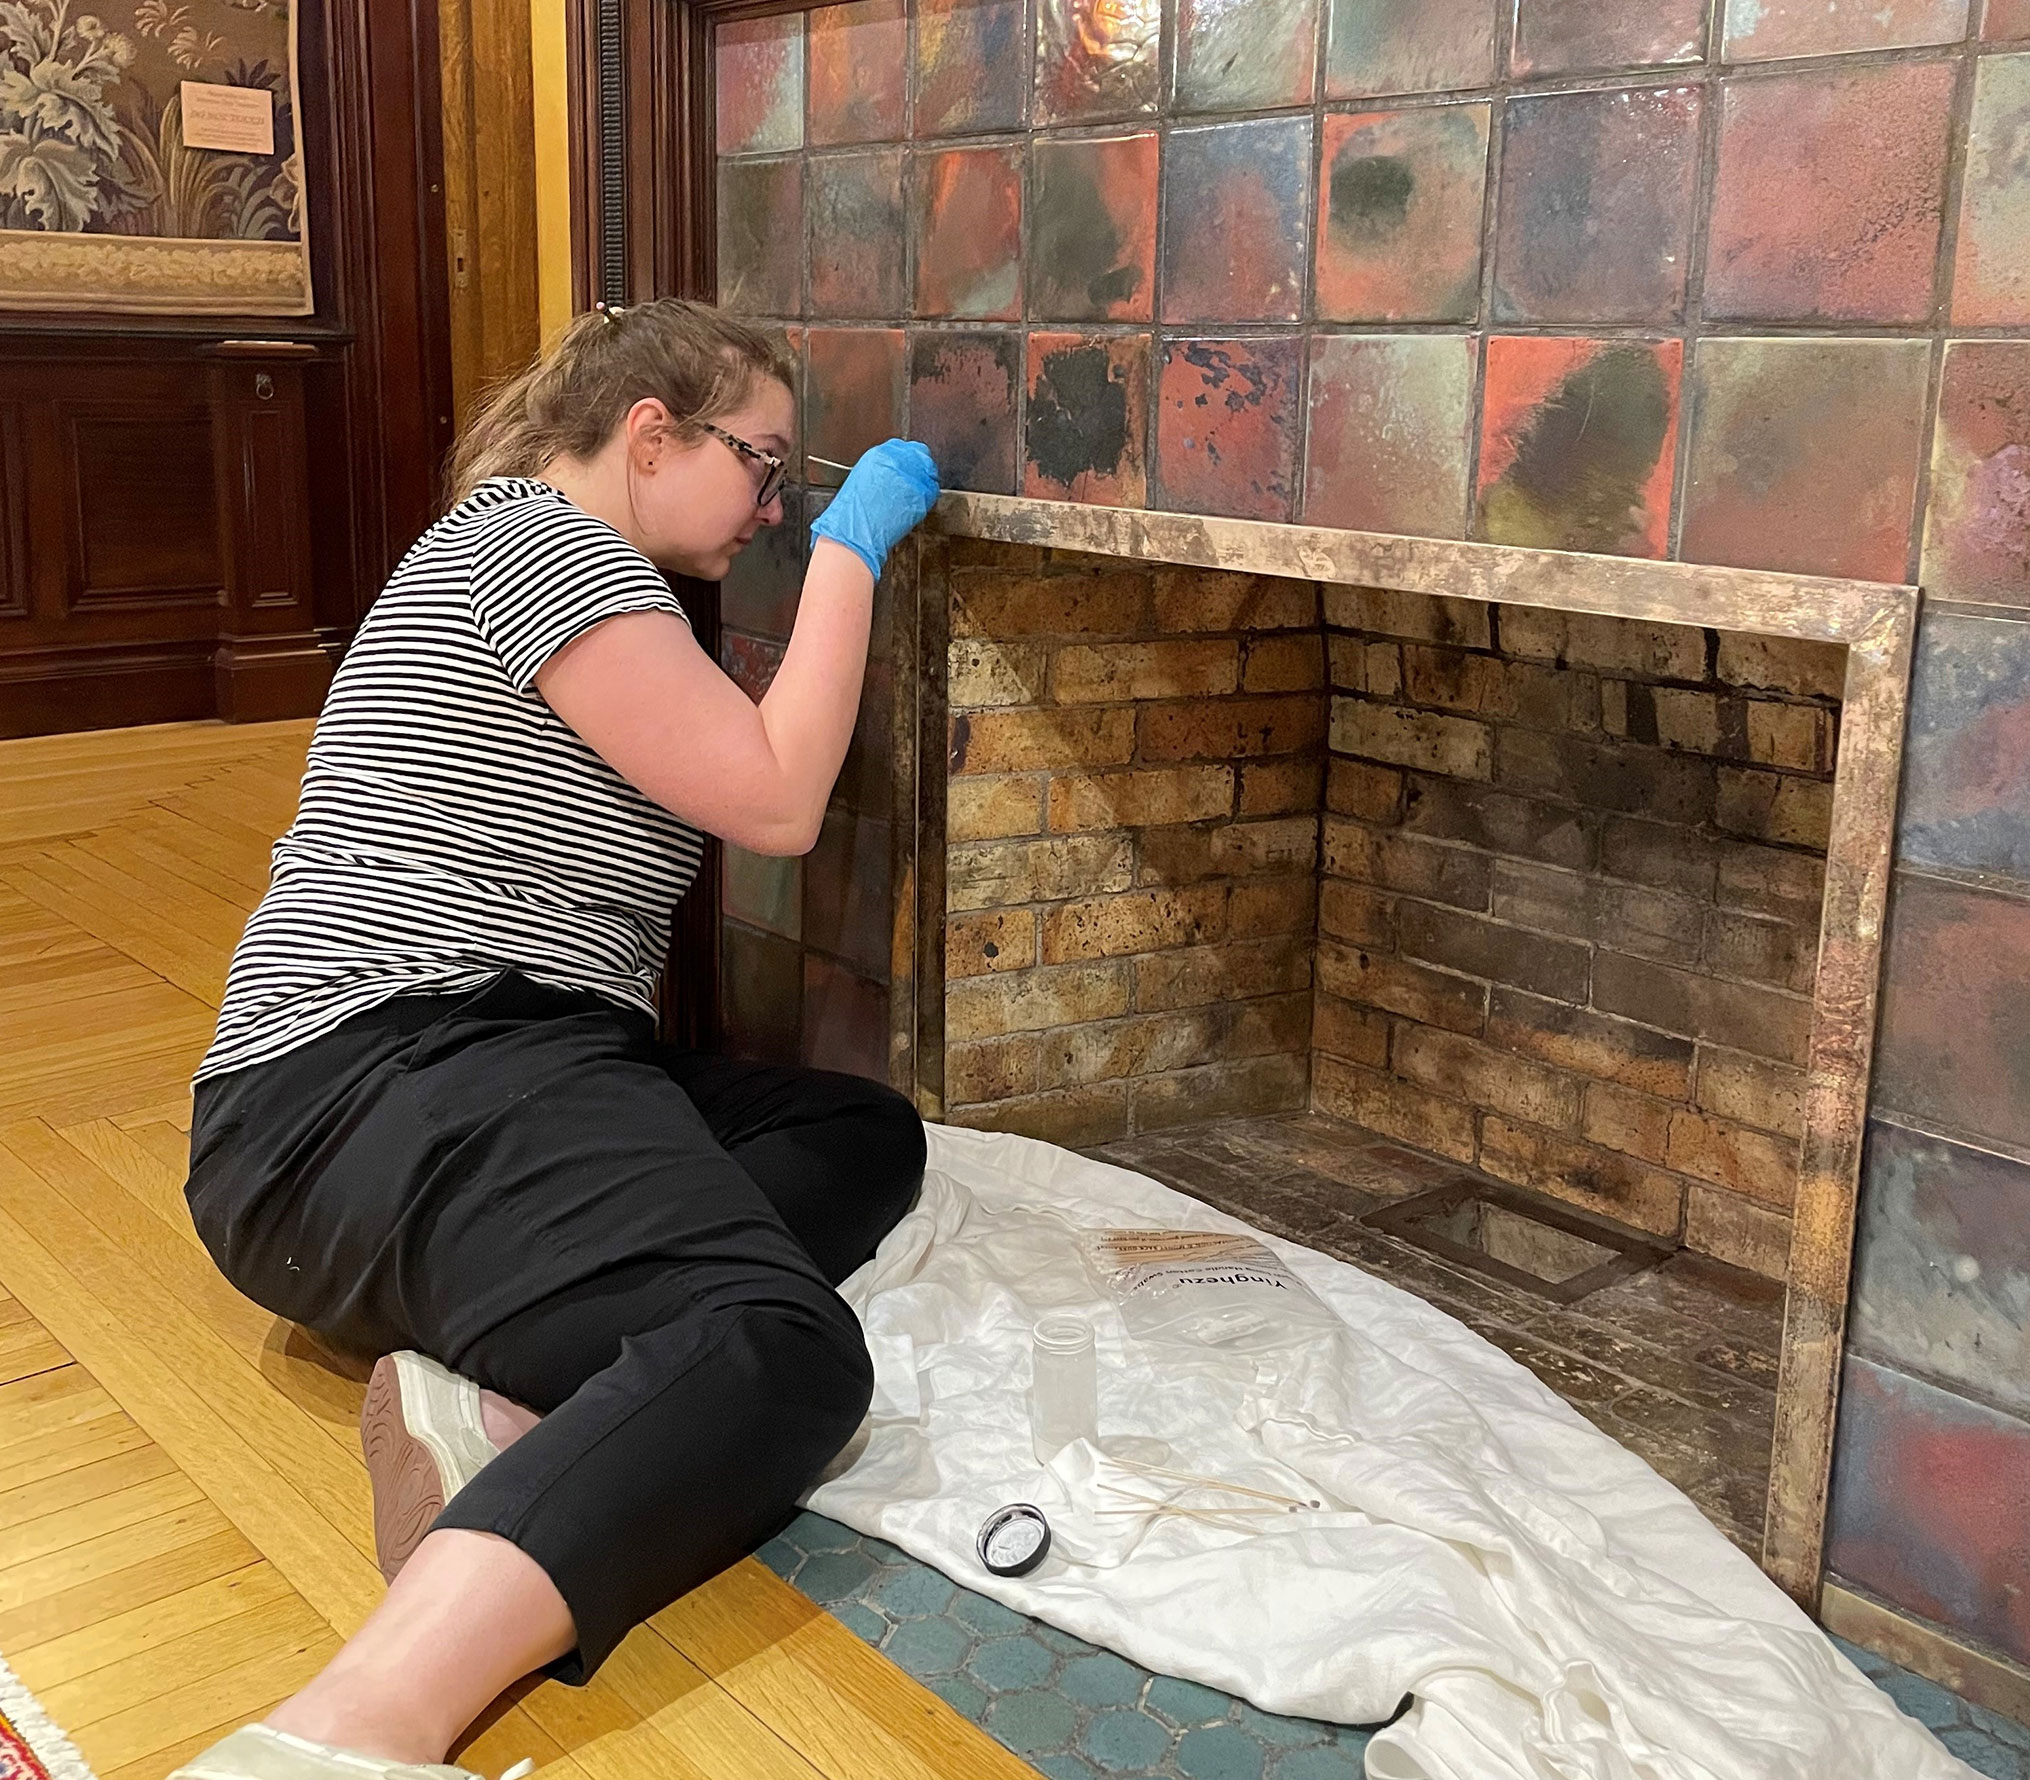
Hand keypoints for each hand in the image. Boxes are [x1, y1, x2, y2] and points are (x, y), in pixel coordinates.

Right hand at [809, 439, 940, 580]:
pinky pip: (932, 490)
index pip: (902, 447)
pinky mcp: (920, 494)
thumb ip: (880, 471)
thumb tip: (893, 473)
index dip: (908, 458)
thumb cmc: (852, 515)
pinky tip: (918, 504)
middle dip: (920, 466)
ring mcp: (910, 477)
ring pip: (929, 471)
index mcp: (877, 455)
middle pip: (920, 454)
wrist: (854, 533)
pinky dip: (928, 496)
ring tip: (916, 493)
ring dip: (925, 480)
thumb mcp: (860, 481)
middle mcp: (895, 461)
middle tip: (917, 479)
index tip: (909, 465)